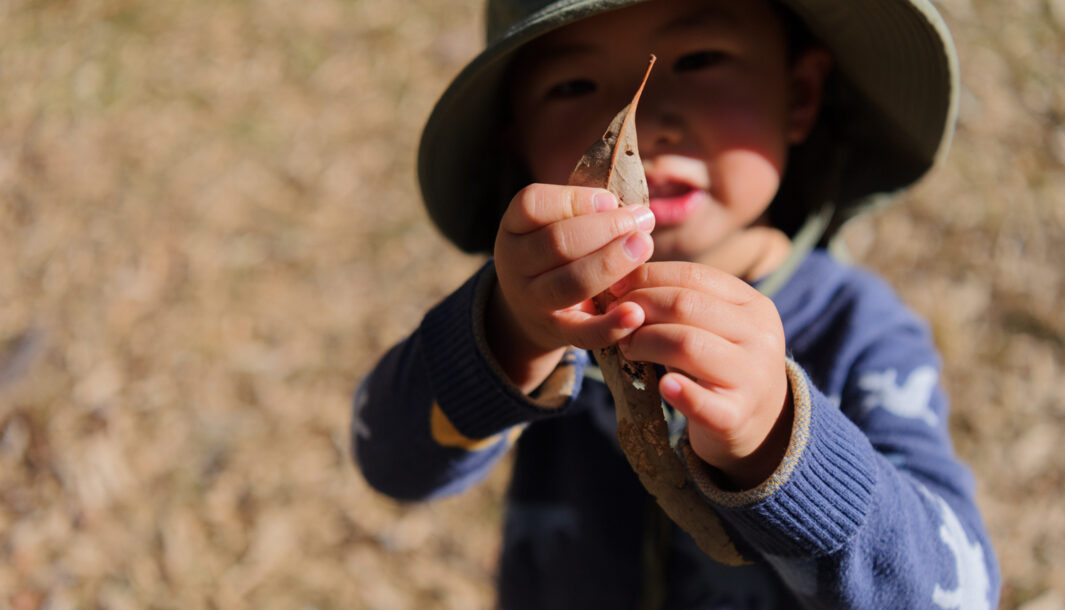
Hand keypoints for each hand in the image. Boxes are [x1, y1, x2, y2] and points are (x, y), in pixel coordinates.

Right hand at [488, 184, 655, 391]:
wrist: (531, 312)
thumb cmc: (556, 254)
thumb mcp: (553, 226)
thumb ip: (585, 211)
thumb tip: (634, 209)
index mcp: (514, 228)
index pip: (532, 205)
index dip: (574, 199)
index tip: (611, 200)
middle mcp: (515, 265)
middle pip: (557, 242)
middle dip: (606, 227)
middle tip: (642, 219)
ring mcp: (533, 302)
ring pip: (571, 283)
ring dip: (612, 262)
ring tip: (644, 245)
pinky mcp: (557, 332)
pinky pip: (584, 333)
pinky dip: (611, 325)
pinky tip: (636, 312)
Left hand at [610, 261, 791, 488]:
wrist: (762, 424)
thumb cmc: (721, 365)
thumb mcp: (715, 327)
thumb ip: (682, 302)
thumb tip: (621, 280)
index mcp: (754, 304)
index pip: (694, 275)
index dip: (648, 277)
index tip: (615, 288)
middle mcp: (759, 336)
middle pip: (686, 306)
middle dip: (640, 308)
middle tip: (615, 320)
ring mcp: (752, 376)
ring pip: (688, 344)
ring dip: (645, 342)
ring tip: (627, 348)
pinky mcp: (738, 416)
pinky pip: (704, 402)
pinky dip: (679, 393)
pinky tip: (663, 387)